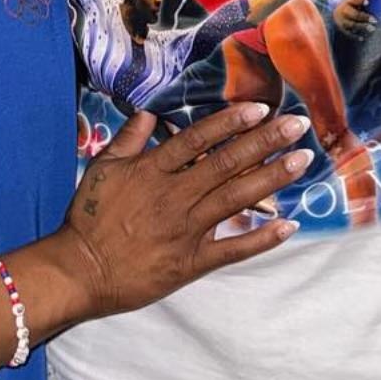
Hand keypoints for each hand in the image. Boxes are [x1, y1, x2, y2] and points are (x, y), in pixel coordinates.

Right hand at [57, 102, 311, 314]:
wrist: (80, 271)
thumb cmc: (89, 218)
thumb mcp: (102, 168)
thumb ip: (128, 138)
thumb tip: (149, 112)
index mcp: (153, 170)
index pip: (198, 139)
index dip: (230, 122)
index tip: (260, 108)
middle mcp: (175, 196)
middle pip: (226, 163)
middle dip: (265, 142)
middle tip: (298, 126)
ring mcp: (186, 230)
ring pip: (235, 199)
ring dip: (271, 179)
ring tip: (301, 161)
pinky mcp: (191, 262)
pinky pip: (233, 249)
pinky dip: (261, 239)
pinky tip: (289, 225)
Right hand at [334, 0, 375, 37]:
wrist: (334, 13)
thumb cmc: (350, 6)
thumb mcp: (354, 0)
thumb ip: (364, 0)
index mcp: (347, 1)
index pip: (354, 0)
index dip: (360, 1)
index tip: (368, 2)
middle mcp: (343, 11)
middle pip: (354, 14)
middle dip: (364, 17)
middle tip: (375, 20)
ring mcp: (342, 20)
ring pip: (352, 24)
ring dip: (362, 27)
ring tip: (372, 29)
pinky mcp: (342, 29)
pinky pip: (349, 33)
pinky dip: (355, 36)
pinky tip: (362, 38)